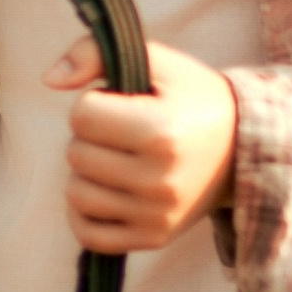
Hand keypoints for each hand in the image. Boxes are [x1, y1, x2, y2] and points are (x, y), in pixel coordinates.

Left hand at [48, 35, 239, 253]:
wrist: (243, 148)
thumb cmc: (192, 98)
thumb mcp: (156, 61)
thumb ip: (96, 53)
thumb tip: (49, 79)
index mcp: (160, 132)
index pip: (82, 115)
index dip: (94, 102)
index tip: (121, 103)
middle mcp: (159, 180)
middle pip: (76, 154)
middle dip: (89, 136)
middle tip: (120, 132)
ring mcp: (156, 214)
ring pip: (76, 194)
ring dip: (85, 172)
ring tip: (113, 159)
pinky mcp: (153, 238)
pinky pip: (90, 236)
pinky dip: (83, 214)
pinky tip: (101, 191)